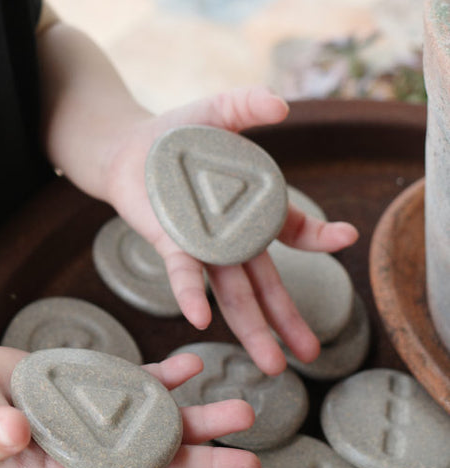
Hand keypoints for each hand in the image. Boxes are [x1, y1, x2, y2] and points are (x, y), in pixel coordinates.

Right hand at [0, 345, 259, 467]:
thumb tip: (15, 431)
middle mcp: (85, 455)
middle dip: (205, 466)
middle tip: (252, 463)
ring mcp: (91, 421)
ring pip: (157, 426)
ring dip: (199, 420)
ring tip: (242, 409)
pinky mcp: (88, 389)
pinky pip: (136, 385)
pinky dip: (165, 377)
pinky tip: (193, 365)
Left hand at [102, 86, 358, 373]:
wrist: (123, 148)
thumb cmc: (175, 136)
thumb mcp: (214, 112)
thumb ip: (245, 105)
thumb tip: (281, 103)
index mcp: (251, 210)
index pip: (293, 228)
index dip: (319, 235)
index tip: (344, 236)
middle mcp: (230, 237)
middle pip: (266, 283)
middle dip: (289, 319)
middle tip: (311, 353)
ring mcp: (201, 246)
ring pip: (233, 294)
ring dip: (251, 328)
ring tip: (272, 364)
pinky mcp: (169, 244)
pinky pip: (185, 274)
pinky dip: (192, 294)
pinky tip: (200, 318)